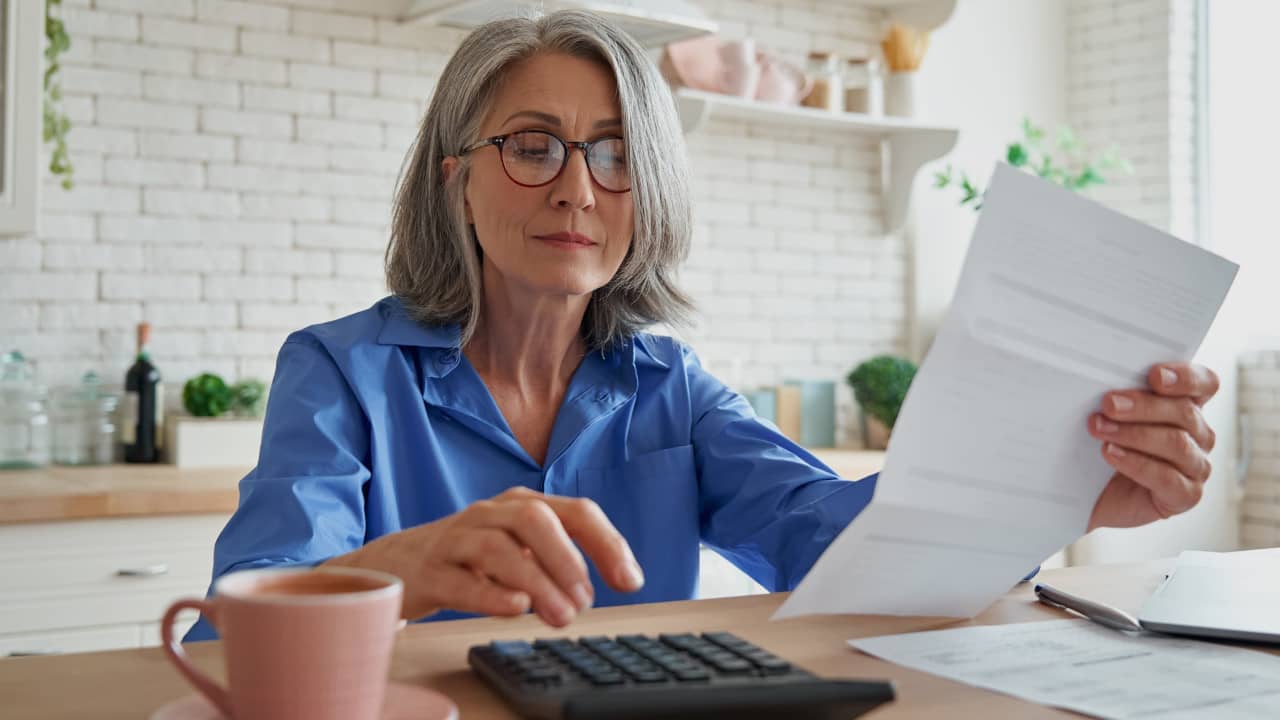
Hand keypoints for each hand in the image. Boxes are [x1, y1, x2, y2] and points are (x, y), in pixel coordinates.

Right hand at [324, 486, 643, 626]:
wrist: (396, 562)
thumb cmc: (470, 557)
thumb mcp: (519, 548)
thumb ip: (559, 561)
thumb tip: (600, 586)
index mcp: (521, 505)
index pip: (575, 511)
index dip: (608, 544)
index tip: (630, 582)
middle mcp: (490, 514)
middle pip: (535, 520)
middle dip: (568, 560)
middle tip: (586, 602)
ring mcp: (456, 540)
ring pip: (498, 549)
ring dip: (537, 583)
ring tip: (560, 615)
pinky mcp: (429, 571)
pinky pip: (460, 579)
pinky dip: (491, 594)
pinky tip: (515, 608)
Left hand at [1086, 363, 1218, 530]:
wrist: (1094, 497)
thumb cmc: (1107, 449)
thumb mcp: (1113, 418)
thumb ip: (1121, 397)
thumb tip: (1103, 380)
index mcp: (1188, 407)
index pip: (1205, 383)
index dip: (1186, 377)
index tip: (1155, 375)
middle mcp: (1199, 435)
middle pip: (1185, 412)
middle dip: (1143, 406)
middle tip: (1109, 404)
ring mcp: (1196, 466)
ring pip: (1176, 444)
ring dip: (1134, 434)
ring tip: (1100, 429)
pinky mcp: (1186, 495)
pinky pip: (1167, 478)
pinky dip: (1136, 463)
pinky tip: (1111, 453)